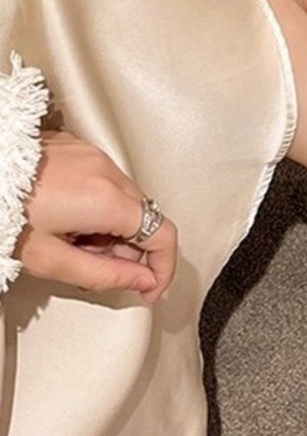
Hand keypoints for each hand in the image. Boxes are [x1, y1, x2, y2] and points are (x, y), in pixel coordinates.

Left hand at [13, 131, 176, 305]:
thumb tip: (141, 281)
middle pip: (145, 218)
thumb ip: (105, 274)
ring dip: (113, 227)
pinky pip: (107, 181)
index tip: (150, 286)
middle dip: (130, 249)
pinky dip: (99, 204)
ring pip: (126, 200)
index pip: (163, 236)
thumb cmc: (0, 214)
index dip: (162, 268)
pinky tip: (67, 215)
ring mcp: (94, 156)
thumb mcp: (49, 260)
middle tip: (97, 266)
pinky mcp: (80, 148)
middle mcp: (107, 172)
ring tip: (72, 238)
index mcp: (106, 201)